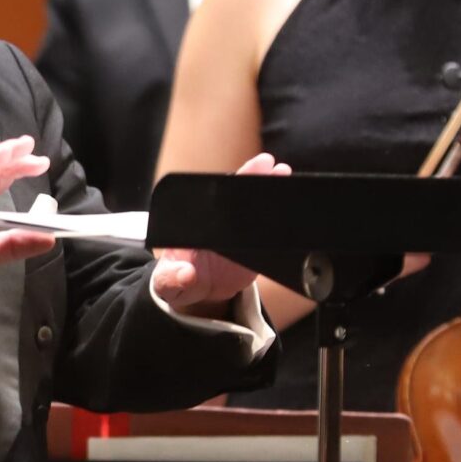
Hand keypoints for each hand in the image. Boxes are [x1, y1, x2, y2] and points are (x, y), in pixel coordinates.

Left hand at [151, 152, 287, 306]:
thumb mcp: (167, 283)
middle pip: (237, 196)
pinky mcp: (254, 248)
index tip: (238, 173)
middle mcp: (218, 222)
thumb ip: (171, 279)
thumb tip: (185, 274)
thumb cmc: (176, 281)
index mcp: (195, 224)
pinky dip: (280, 221)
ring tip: (284, 174)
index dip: (227, 183)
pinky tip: (294, 207)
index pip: (211, 197)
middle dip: (254, 177)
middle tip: (272, 166)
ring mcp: (238, 233)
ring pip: (255, 209)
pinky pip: (267, 232)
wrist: (197, 295)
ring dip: (271, 192)